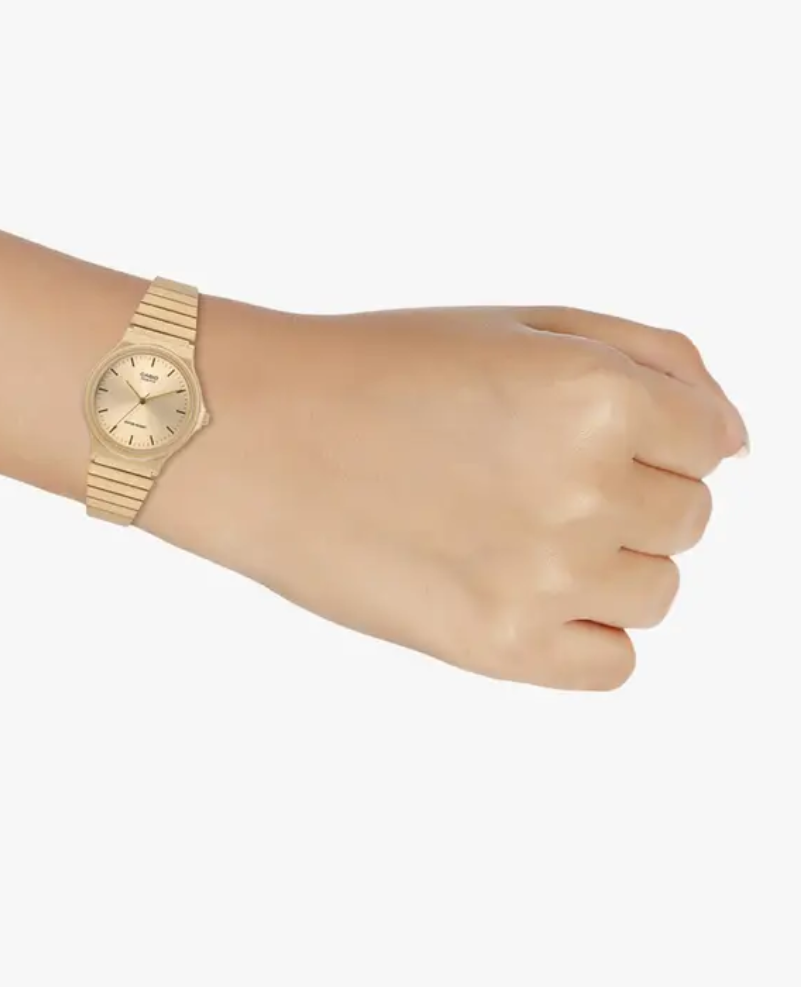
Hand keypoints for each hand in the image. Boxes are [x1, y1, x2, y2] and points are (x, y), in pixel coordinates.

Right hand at [145, 300, 747, 690]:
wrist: (251, 431)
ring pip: (657, 591)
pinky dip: (582, 632)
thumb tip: (734, 439)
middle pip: (687, 519)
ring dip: (605, 561)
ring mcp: (546, 578)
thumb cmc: (374, 369)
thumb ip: (655, 361)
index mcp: (598, 397)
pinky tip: (516, 587)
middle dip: (628, 495)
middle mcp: (586, 491)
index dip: (651, 433)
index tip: (584, 433)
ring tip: (511, 527)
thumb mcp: (522, 323)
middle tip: (528, 474)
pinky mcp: (500, 647)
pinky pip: (613, 663)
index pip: (711, 440)